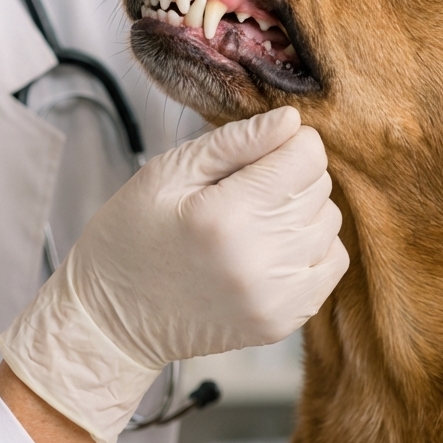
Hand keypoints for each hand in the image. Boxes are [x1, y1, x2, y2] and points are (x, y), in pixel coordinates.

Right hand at [0, 108, 346, 442]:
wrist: (112, 318)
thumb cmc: (131, 235)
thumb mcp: (167, 173)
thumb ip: (233, 142)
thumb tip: (291, 120)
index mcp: (224, 215)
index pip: (306, 156)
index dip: (288, 140)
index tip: (261, 148)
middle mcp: (258, 260)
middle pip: (319, 188)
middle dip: (292, 173)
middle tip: (247, 184)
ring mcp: (273, 298)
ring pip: (329, 225)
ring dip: (302, 210)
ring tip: (256, 215)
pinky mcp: (282, 323)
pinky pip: (331, 265)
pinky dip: (310, 247)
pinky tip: (271, 245)